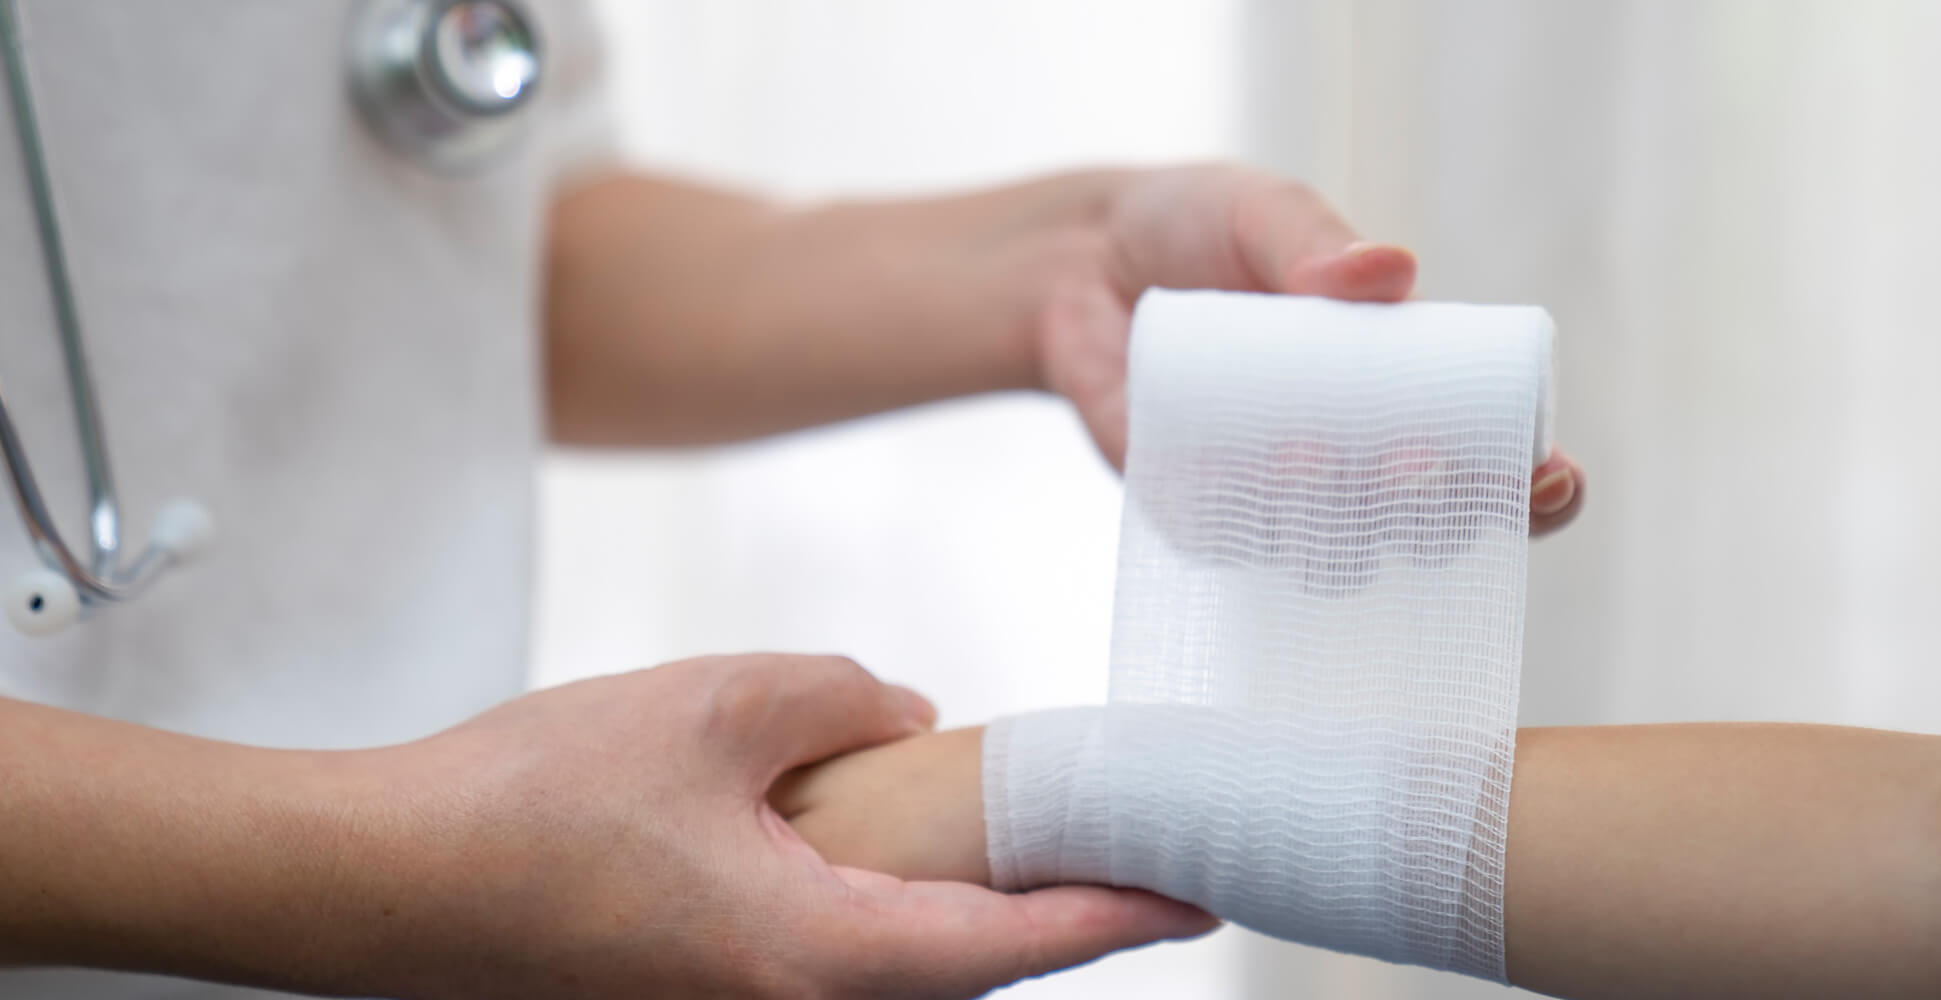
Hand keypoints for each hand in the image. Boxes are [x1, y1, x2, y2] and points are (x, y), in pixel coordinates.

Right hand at [358, 654, 1212, 998]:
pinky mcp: (701, 988)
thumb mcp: (714, 706)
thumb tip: (907, 721)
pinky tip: (898, 841)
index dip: (1115, 915)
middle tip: (1138, 849)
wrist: (379, 879)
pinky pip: (833, 951)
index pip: (1008, 942)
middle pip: (967, 966)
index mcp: (814, 957)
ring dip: (973, 903)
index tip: (1203, 895)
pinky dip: (892, 901)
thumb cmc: (528, 803)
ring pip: (901, 962)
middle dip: (1058, 909)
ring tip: (1036, 836)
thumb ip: (840, 698)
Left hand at [1034, 164, 1584, 534]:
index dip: (1532, 486)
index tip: (1546, 477)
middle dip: (1435, 515)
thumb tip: (1384, 270)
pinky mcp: (1191, 509)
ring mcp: (1276, 497)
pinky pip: (1221, 540)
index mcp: (1408, 390)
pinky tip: (1212, 471)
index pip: (1497, 462)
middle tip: (1413, 462)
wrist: (1078, 256)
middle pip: (1425, 529)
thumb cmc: (1198, 227)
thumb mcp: (1263, 213)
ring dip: (1331, 528)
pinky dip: (1226, 517)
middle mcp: (1354, 460)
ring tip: (1304, 460)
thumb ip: (1314, 241)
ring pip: (1328, 554)